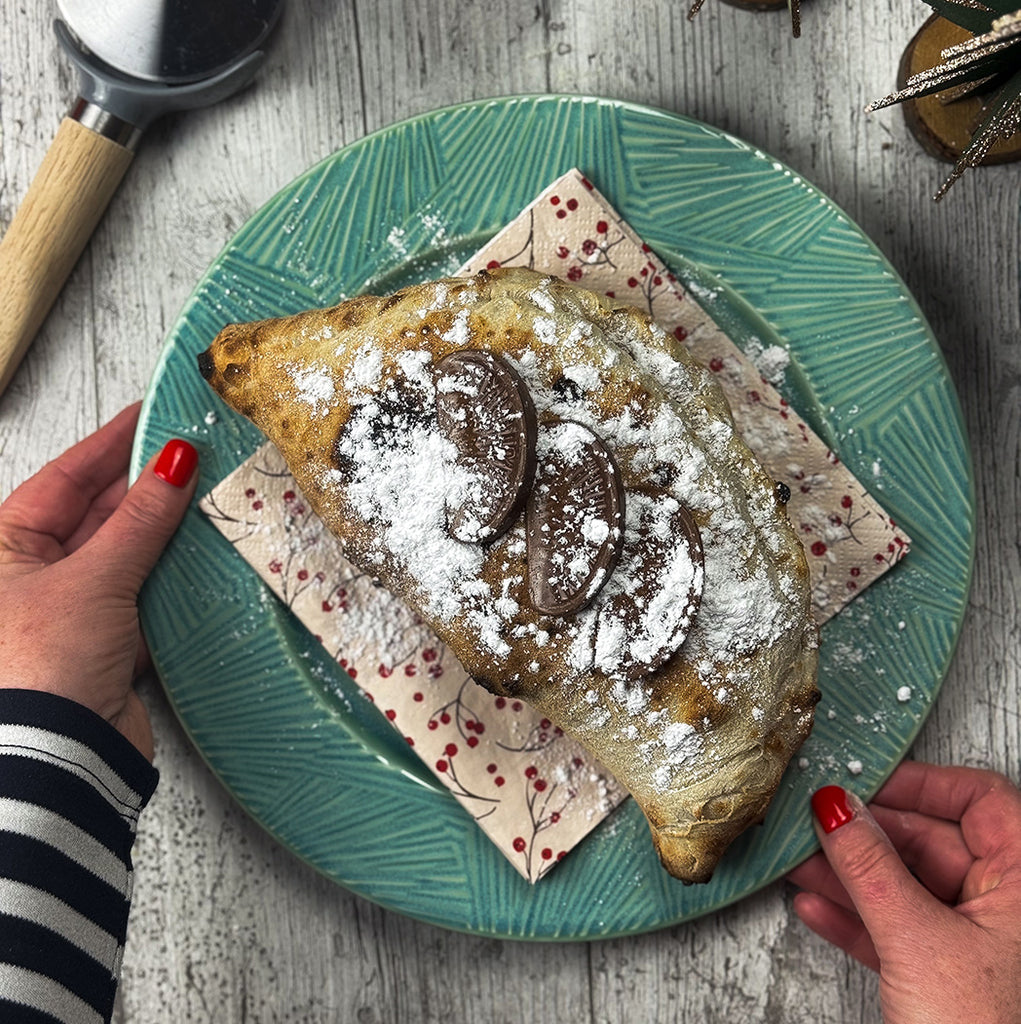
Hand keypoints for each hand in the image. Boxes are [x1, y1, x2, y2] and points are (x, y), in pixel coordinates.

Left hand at [0, 403, 197, 759]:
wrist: (58, 755)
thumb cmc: (44, 661)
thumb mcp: (94, 575)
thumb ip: (141, 518)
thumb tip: (176, 458)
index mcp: (5, 547)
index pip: (65, 479)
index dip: (111, 444)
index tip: (153, 414)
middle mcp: (36, 574)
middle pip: (100, 514)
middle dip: (148, 486)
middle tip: (199, 455)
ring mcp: (76, 608)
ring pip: (130, 554)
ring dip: (168, 531)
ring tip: (213, 496)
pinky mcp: (111, 642)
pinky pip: (149, 594)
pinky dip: (177, 576)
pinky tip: (209, 553)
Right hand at [788, 761, 1020, 1023]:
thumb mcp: (918, 941)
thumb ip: (870, 868)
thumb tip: (837, 808)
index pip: (980, 800)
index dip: (920, 783)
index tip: (862, 779)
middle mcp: (1010, 908)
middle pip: (932, 842)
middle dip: (865, 835)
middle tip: (813, 822)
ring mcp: (980, 944)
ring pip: (907, 888)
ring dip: (848, 876)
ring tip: (799, 861)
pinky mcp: (949, 979)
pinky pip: (898, 930)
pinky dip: (856, 920)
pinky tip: (815, 906)